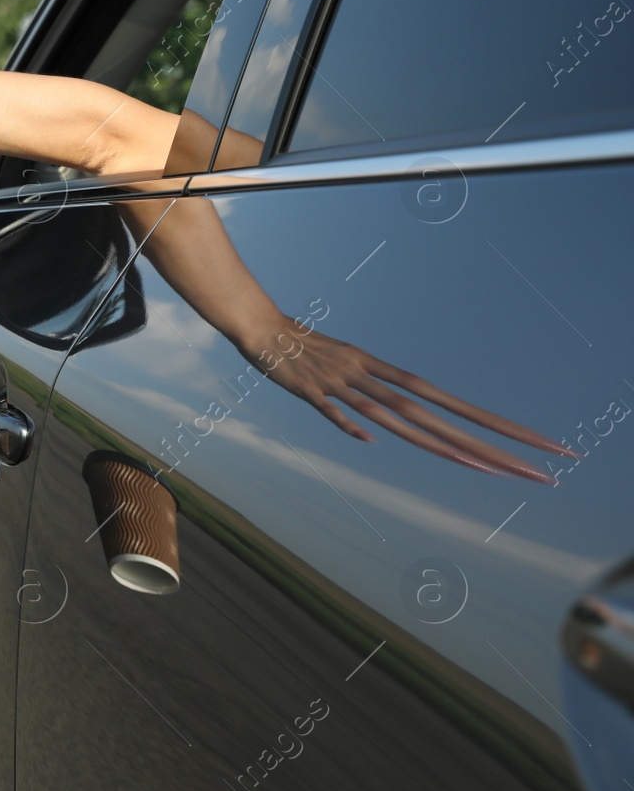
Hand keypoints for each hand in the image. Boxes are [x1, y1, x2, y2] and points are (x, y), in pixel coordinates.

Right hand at [243, 323, 574, 483]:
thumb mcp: (342, 368)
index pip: (443, 399)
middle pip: (434, 413)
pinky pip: (333, 408)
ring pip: (397, 414)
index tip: (528, 441)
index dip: (486, 420)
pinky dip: (350, 421)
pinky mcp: (309, 389)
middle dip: (486, 440)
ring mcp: (341, 384)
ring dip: (439, 441)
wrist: (260, 325)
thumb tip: (378, 432)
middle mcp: (370, 377)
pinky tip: (373, 439)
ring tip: (482, 465)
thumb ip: (364, 397)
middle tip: (530, 465)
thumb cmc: (300, 350)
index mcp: (379, 371)